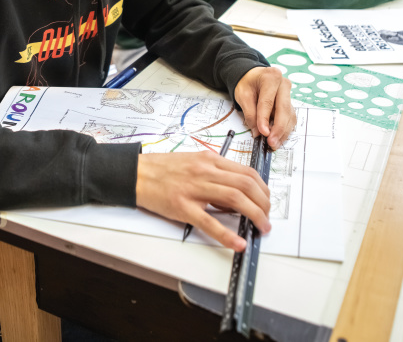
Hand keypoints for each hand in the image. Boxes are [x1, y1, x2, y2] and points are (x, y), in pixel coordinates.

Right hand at [136, 152, 270, 250]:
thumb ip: (215, 173)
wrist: (135, 174)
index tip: (266, 200)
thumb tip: (235, 193)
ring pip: (235, 199)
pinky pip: (209, 222)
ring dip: (255, 215)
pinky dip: (227, 234)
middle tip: (267, 217)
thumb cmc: (162, 169)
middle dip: (264, 203)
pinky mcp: (183, 207)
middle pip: (246, 185)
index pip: (246, 172)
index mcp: (209, 160)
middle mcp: (205, 171)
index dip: (263, 188)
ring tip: (261, 227)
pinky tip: (238, 243)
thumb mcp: (193, 162)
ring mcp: (194, 189)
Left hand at [233, 66, 294, 149]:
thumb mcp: (243, 95)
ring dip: (283, 132)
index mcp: (271, 77)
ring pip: (289, 116)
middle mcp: (284, 85)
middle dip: (278, 129)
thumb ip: (250, 114)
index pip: (268, 102)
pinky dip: (284, 129)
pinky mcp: (289, 103)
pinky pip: (289, 118)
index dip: (265, 119)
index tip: (263, 133)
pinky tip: (279, 138)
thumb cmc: (247, 83)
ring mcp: (289, 94)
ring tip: (274, 144)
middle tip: (272, 142)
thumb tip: (258, 132)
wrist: (252, 77)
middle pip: (284, 109)